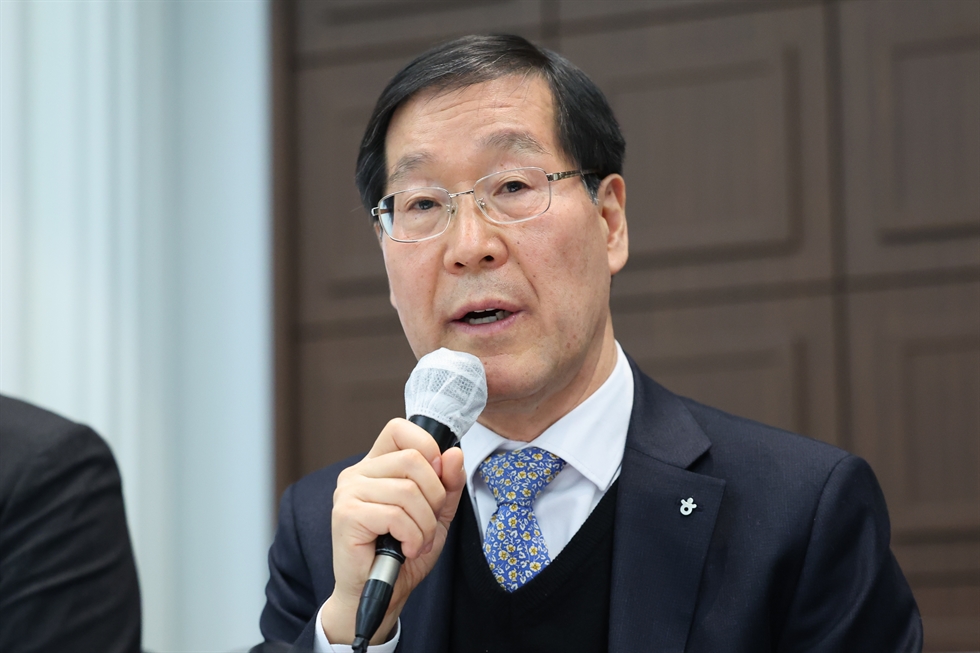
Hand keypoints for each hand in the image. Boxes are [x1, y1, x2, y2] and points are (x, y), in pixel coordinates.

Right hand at [320, 418, 465, 644]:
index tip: (437, 478)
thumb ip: (448, 483)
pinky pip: (396, 515)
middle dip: (435, 497)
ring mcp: (348, 492)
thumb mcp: (437, 514)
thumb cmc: (404, 553)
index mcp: (377, 465)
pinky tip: (406, 549)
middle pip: (413, 460)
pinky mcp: (346, 515)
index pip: (400, 429)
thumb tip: (453, 453)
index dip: (427, 447)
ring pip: (408, 490)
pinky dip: (412, 536)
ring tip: (418, 542)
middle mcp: (358, 473)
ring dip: (425, 524)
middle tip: (429, 523)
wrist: (382, 594)